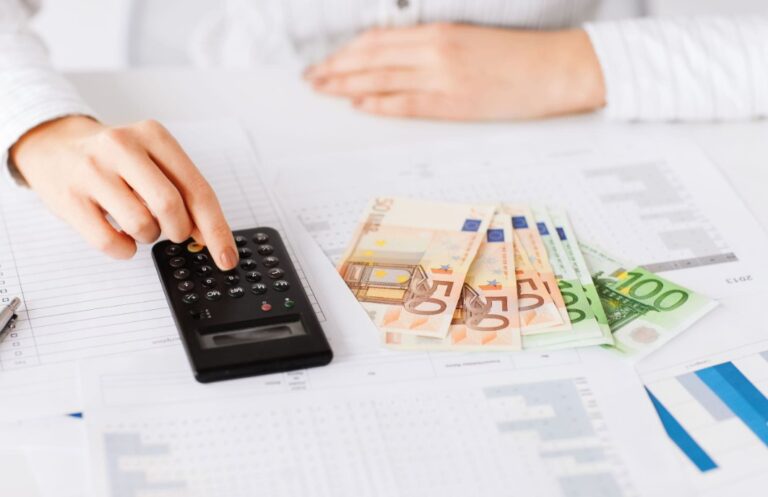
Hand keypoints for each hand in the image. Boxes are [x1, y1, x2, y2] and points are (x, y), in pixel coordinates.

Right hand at [10, 116, 237, 268]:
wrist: (52, 145)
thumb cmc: (114, 160)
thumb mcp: (152, 161)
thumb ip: (183, 192)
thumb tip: (209, 235)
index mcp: (154, 136)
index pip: (197, 190)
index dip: (216, 229)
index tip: (227, 257)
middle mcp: (122, 147)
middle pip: (171, 207)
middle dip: (179, 231)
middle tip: (172, 231)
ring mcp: (92, 172)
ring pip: (142, 226)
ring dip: (149, 237)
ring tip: (138, 223)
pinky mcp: (69, 199)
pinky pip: (110, 243)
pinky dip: (125, 249)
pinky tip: (121, 236)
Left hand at [305, 24, 604, 119]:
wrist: (557, 68)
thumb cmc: (517, 56)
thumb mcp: (469, 40)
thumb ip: (432, 47)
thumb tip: (396, 60)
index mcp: (439, 32)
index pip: (378, 40)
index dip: (346, 51)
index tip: (327, 60)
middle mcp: (435, 51)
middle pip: (371, 58)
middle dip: (336, 69)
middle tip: (312, 79)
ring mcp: (443, 78)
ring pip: (381, 80)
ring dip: (347, 86)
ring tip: (324, 91)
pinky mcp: (454, 104)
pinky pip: (406, 103)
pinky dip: (379, 103)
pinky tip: (360, 105)